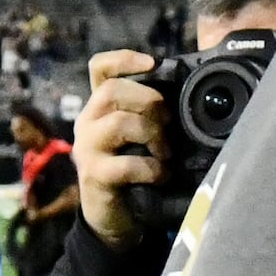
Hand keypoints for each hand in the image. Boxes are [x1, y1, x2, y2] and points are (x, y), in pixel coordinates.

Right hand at [74, 49, 165, 248]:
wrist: (114, 217)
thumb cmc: (133, 171)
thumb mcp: (140, 136)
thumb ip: (150, 114)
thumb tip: (187, 91)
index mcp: (99, 107)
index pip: (100, 68)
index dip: (125, 58)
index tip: (153, 63)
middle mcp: (87, 122)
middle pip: (112, 90)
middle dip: (148, 100)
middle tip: (168, 121)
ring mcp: (87, 148)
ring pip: (119, 123)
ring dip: (152, 134)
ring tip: (167, 152)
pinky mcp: (95, 175)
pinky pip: (127, 164)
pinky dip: (152, 169)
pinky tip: (162, 175)